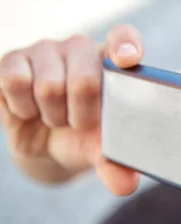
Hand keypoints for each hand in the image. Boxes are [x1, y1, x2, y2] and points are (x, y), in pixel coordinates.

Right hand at [0, 24, 142, 194]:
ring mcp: (46, 50)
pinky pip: (13, 82)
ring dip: (50, 115)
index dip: (126, 46)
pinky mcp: (12, 60)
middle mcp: (81, 47)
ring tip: (55, 116)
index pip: (125, 38)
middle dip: (80, 115)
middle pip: (84, 80)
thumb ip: (115, 163)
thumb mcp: (102, 149)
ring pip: (47, 87)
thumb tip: (125, 185)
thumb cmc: (85, 136)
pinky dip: (21, 108)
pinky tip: (29, 110)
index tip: (126, 60)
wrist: (47, 143)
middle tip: (79, 123)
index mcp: (113, 60)